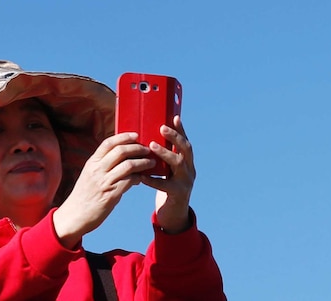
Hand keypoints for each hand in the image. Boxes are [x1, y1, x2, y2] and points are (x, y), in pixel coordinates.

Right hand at [52, 132, 155, 248]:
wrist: (75, 215)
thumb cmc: (84, 196)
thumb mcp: (89, 176)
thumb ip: (102, 166)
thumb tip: (120, 159)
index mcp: (91, 163)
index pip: (108, 143)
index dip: (123, 137)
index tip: (135, 135)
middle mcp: (97, 170)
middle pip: (120, 151)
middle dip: (137, 148)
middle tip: (147, 149)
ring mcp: (104, 182)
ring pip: (128, 165)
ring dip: (143, 163)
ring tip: (151, 163)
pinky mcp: (111, 195)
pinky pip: (130, 181)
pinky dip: (139, 178)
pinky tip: (143, 179)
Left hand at [141, 115, 195, 232]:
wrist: (174, 213)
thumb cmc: (167, 186)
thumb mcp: (168, 170)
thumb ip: (162, 156)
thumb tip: (147, 136)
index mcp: (187, 162)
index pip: (185, 142)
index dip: (181, 130)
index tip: (174, 116)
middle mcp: (190, 169)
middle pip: (186, 150)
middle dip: (175, 138)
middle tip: (161, 128)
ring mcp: (186, 182)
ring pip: (178, 164)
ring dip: (165, 154)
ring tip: (151, 146)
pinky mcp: (178, 194)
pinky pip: (165, 185)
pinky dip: (152, 179)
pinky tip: (141, 176)